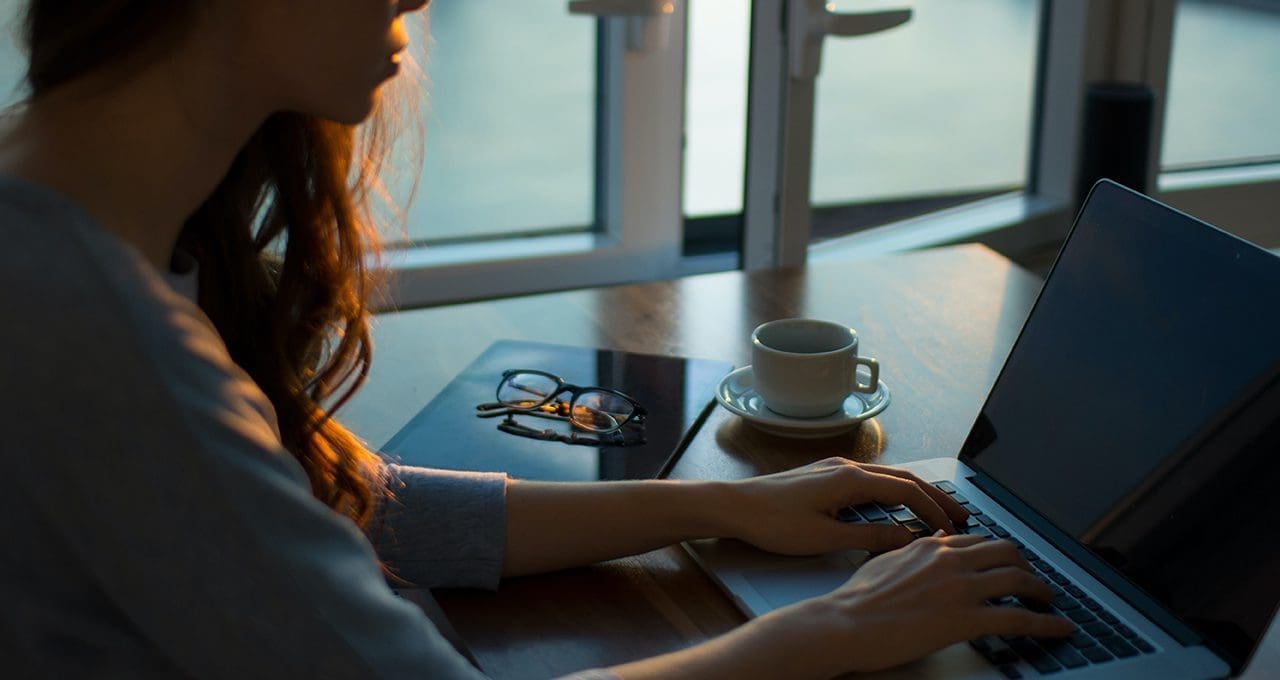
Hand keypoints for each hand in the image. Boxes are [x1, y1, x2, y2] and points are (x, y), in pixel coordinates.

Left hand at [724, 457, 968, 554]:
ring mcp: (835, 468)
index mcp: (851, 479)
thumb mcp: (824, 537)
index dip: (933, 510)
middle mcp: (847, 467)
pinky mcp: (824, 475)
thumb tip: (906, 539)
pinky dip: (892, 491)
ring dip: (914, 492)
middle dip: (935, 496)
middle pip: (903, 478)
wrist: (735, 505)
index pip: (906, 491)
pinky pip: (870, 480)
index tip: (952, 529)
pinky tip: (895, 506)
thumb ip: (869, 538)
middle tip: (961, 514)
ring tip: (935, 511)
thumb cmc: (773, 522)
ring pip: (887, 477)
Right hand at [764, 534, 1075, 676]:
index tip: (1009, 562)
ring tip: (1050, 603)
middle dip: (1028, 566)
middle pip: (1007, 553)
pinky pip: (1019, 618)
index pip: (979, 541)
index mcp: (931, 546)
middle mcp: (951, 560)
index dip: (1001, 553)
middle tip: (1034, 581)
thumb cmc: (857, 600)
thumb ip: (911, 552)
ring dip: (1042, 592)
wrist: (845, 623)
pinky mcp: (967, 618)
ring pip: (1019, 580)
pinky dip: (1047, 624)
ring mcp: (961, 588)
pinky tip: (1060, 628)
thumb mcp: (885, 562)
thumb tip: (926, 544)